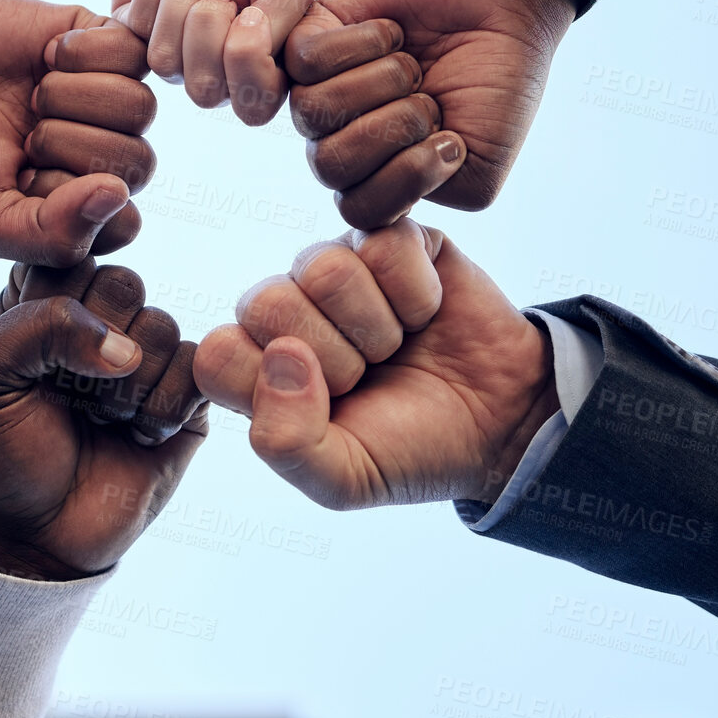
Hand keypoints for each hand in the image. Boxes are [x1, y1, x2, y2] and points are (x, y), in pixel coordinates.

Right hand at [0, 0, 155, 263]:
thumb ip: (52, 236)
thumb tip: (118, 196)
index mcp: (78, 206)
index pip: (123, 223)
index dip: (72, 204)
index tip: (23, 182)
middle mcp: (101, 154)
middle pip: (137, 165)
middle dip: (68, 148)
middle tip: (24, 133)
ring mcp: (107, 97)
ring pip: (141, 108)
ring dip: (71, 98)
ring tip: (34, 94)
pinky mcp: (104, 41)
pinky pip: (135, 51)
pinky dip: (83, 52)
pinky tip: (47, 54)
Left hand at [0, 259, 208, 579]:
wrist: (35, 535)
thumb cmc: (0, 450)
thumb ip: (37, 325)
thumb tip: (123, 347)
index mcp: (44, 299)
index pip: (69, 248)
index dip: (61, 294)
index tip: (45, 343)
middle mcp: (99, 319)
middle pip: (123, 282)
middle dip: (91, 344)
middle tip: (69, 392)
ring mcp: (147, 357)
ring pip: (162, 327)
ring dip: (124, 388)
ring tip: (100, 420)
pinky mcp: (187, 397)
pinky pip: (199, 371)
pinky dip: (161, 409)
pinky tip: (136, 435)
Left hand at [112, 0, 315, 124]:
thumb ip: (280, 34)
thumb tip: (239, 59)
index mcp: (264, 58)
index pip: (255, 108)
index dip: (248, 63)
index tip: (253, 10)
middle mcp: (218, 63)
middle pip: (205, 90)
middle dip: (209, 26)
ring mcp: (173, 46)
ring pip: (166, 62)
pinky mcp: (131, 25)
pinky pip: (133, 31)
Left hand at [193, 219, 555, 509]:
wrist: (501, 423)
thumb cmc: (411, 449)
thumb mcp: (342, 479)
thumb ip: (286, 443)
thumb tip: (281, 356)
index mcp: (256, 366)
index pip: (216, 354)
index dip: (274, 389)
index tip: (327, 411)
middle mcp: (287, 309)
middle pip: (266, 303)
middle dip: (335, 357)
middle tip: (371, 376)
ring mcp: (337, 267)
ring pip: (322, 268)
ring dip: (378, 325)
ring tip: (398, 345)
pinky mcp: (390, 238)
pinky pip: (385, 245)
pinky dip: (419, 294)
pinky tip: (427, 313)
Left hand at [285, 0, 613, 225]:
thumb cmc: (498, 82)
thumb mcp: (479, 163)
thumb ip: (422, 191)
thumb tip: (363, 176)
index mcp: (379, 177)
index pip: (358, 209)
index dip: (406, 178)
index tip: (452, 142)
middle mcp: (343, 137)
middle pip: (328, 165)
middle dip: (394, 129)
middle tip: (429, 98)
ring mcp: (323, 88)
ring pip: (313, 112)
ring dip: (379, 84)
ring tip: (411, 65)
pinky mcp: (313, 34)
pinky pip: (304, 60)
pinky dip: (361, 44)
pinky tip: (393, 33)